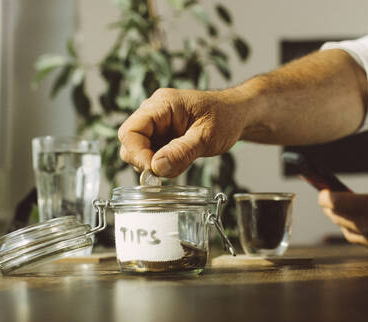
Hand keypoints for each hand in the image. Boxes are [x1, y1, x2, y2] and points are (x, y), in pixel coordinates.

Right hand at [118, 88, 247, 176]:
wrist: (237, 115)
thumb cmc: (226, 117)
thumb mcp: (207, 136)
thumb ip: (182, 152)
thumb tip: (157, 168)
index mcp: (162, 105)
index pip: (131, 131)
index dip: (137, 154)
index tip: (154, 170)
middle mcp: (155, 112)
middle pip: (130, 142)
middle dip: (145, 161)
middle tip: (167, 170)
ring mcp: (158, 125)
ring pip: (140, 150)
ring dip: (155, 164)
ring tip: (181, 162)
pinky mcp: (163, 136)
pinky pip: (152, 154)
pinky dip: (163, 164)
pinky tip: (181, 161)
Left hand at [318, 184, 367, 263]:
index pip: (335, 202)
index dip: (325, 196)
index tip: (322, 191)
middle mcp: (367, 227)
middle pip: (336, 217)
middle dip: (329, 207)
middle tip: (327, 200)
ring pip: (345, 231)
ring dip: (339, 221)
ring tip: (339, 212)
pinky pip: (359, 240)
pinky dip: (353, 231)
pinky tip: (357, 225)